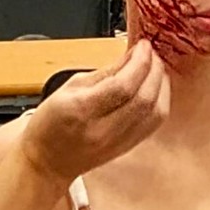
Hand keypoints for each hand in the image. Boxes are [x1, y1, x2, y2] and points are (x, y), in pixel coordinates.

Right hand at [20, 39, 169, 183]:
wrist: (48, 162)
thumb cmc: (51, 125)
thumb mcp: (69, 88)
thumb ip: (104, 72)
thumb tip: (131, 56)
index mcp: (82, 110)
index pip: (123, 84)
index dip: (139, 61)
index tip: (143, 46)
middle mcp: (103, 130)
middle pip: (143, 98)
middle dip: (153, 70)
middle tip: (151, 54)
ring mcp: (117, 142)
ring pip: (155, 112)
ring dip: (161, 85)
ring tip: (155, 69)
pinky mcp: (127, 148)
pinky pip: (154, 124)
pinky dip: (160, 102)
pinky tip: (155, 90)